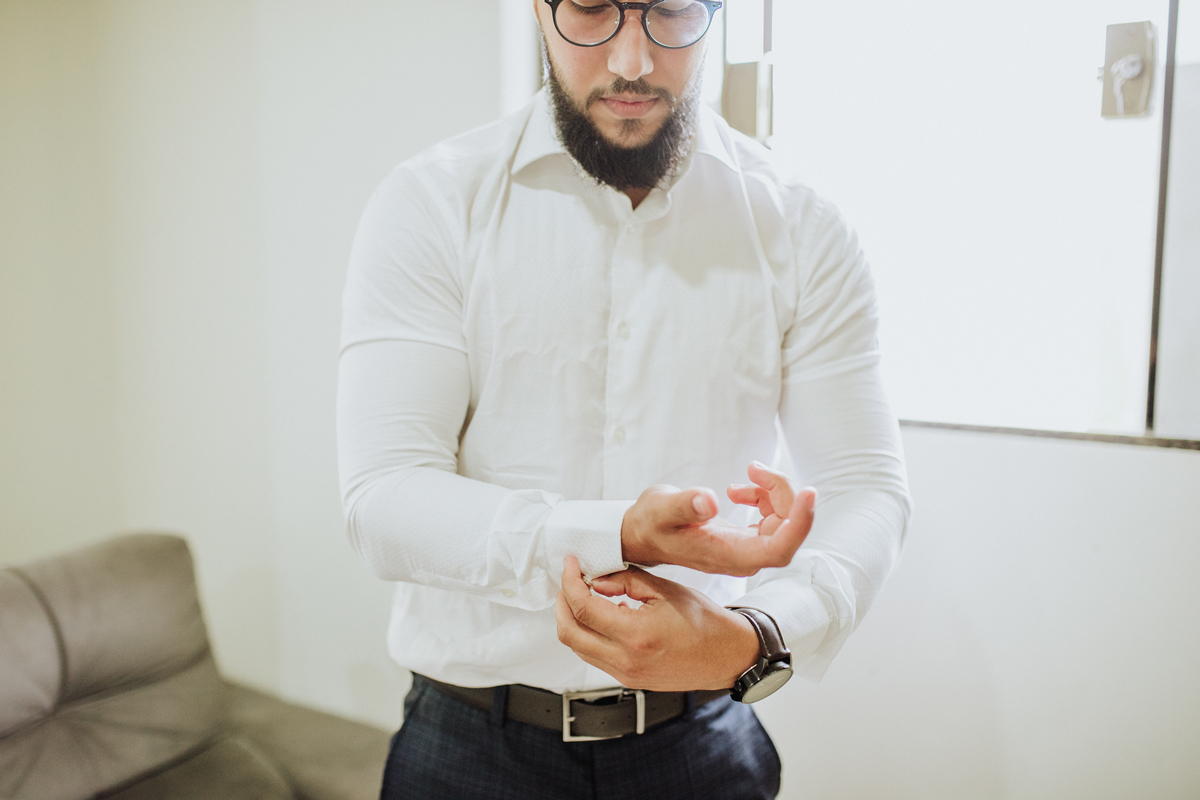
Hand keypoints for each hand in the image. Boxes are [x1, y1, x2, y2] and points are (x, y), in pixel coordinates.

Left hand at [555, 557, 758, 691]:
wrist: (726, 655)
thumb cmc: (704, 621)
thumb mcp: (665, 590)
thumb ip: (626, 581)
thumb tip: (595, 579)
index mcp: (637, 634)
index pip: (584, 608)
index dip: (570, 582)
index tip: (571, 565)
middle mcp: (626, 660)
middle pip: (569, 633)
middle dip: (561, 602)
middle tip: (569, 580)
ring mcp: (625, 674)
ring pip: (578, 647)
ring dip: (571, 619)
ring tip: (580, 595)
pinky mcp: (628, 680)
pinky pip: (593, 657)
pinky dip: (586, 634)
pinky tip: (598, 615)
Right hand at [621, 472, 815, 577]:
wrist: (642, 534)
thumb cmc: (650, 524)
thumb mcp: (660, 509)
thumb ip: (684, 506)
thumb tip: (710, 501)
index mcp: (729, 556)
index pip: (779, 548)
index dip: (800, 523)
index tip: (807, 493)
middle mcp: (744, 557)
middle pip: (787, 531)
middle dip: (784, 495)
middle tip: (756, 468)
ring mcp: (747, 548)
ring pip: (783, 522)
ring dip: (774, 492)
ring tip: (748, 473)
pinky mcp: (746, 538)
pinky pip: (772, 518)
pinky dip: (765, 497)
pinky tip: (741, 489)